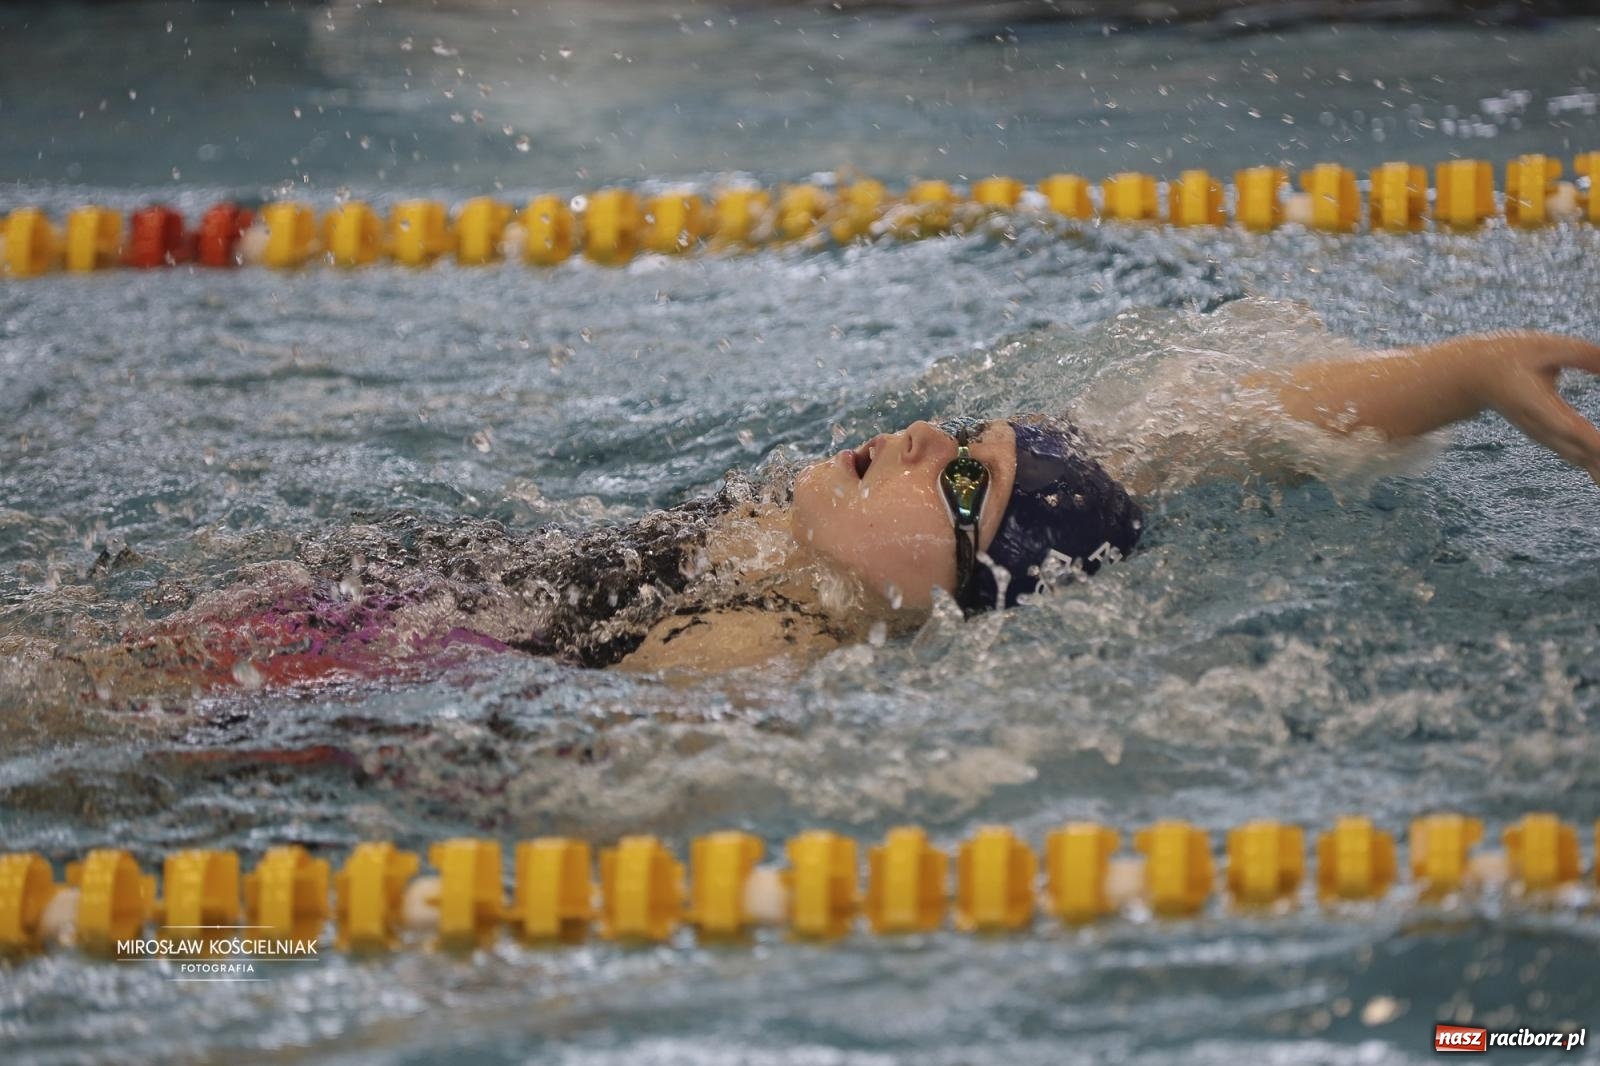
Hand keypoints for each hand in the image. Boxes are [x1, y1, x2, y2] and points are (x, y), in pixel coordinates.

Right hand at [1481, 335, 1599, 485]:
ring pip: (1578, 457)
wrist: (1472, 378)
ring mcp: (1542, 435)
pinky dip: (1593, 464)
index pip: (1570, 428)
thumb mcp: (1545, 346)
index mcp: (1537, 404)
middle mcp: (1539, 426)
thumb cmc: (1509, 357)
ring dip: (1599, 470)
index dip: (1593, 443)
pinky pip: (1574, 455)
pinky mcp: (1547, 437)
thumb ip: (1583, 356)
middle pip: (1579, 451)